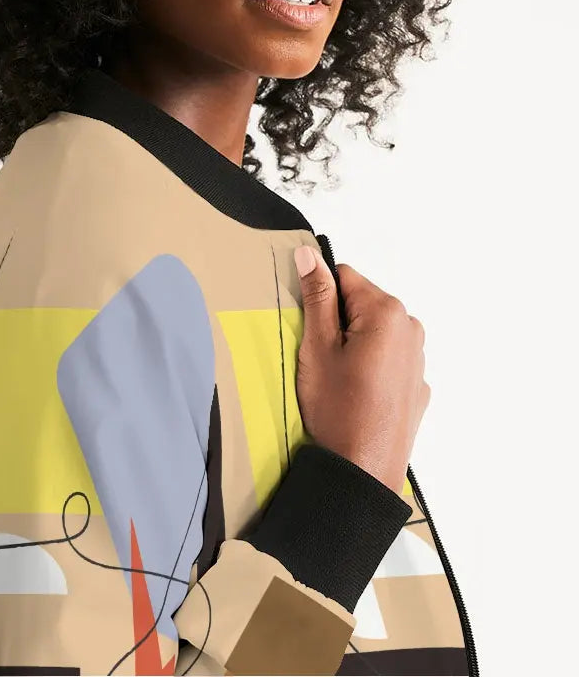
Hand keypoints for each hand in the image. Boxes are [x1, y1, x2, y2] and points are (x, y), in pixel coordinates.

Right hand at [293, 245, 430, 493]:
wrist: (362, 472)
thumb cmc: (337, 410)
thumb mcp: (317, 348)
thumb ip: (317, 297)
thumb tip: (309, 256)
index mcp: (386, 312)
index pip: (344, 276)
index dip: (321, 300)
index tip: (312, 331)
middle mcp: (411, 328)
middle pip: (362, 303)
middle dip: (339, 322)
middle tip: (323, 359)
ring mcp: (418, 358)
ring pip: (375, 332)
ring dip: (355, 344)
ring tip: (339, 380)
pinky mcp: (417, 385)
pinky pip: (388, 358)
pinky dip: (371, 366)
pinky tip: (356, 394)